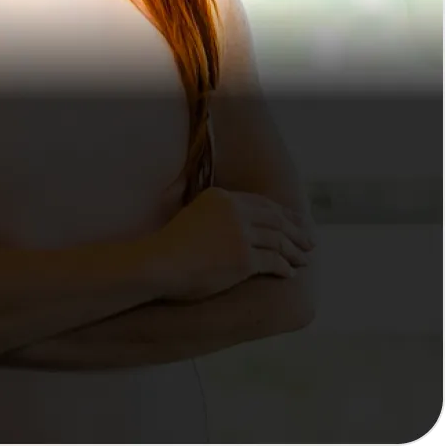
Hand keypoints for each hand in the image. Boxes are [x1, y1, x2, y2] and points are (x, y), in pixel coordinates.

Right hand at [147, 186, 316, 302]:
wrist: (159, 264)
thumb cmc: (172, 246)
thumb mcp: (195, 216)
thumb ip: (217, 215)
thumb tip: (238, 225)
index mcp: (222, 197)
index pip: (261, 203)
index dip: (282, 213)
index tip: (295, 220)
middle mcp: (234, 211)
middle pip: (275, 219)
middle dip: (296, 230)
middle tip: (310, 239)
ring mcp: (240, 234)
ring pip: (279, 240)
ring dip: (295, 250)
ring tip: (305, 257)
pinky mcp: (244, 258)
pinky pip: (273, 261)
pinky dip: (285, 267)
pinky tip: (291, 272)